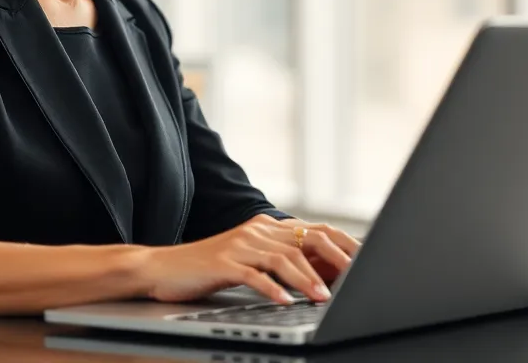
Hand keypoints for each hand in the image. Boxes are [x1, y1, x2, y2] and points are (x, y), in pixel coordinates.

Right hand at [137, 215, 355, 305]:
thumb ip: (282, 259)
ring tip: (323, 298)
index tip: (363, 261)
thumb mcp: (250, 259)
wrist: (164, 267)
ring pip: (283, 258)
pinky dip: (272, 289)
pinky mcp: (223, 262)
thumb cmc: (210, 267)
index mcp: (266, 226)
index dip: (342, 244)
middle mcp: (256, 230)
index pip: (315, 230)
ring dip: (307, 279)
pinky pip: (254, 275)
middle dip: (333, 260)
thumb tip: (324, 272)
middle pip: (304, 240)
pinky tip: (284, 301)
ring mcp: (239, 245)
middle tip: (354, 278)